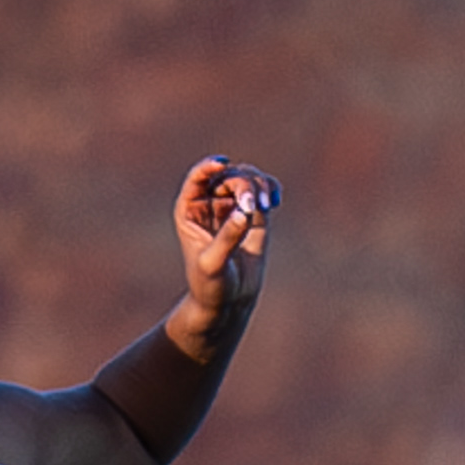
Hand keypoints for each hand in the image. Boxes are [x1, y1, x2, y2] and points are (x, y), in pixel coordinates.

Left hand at [174, 155, 279, 330]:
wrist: (229, 300)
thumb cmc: (211, 285)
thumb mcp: (214, 263)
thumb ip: (227, 237)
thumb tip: (245, 212)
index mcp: (189, 209)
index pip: (197, 178)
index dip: (208, 167)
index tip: (222, 165)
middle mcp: (210, 201)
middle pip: (229, 176)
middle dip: (243, 185)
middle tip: (253, 206)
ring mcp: (233, 204)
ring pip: (249, 177)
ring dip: (260, 186)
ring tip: (266, 207)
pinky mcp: (254, 211)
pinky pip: (265, 188)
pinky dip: (272, 189)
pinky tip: (274, 203)